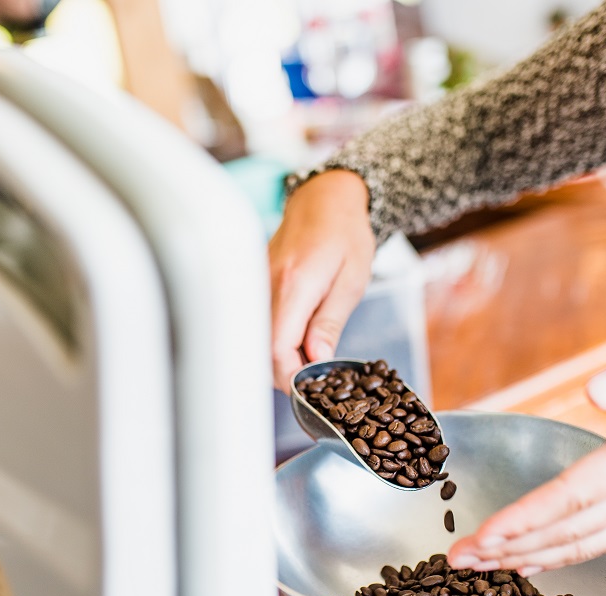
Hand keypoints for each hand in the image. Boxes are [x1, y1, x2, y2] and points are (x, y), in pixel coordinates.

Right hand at [269, 170, 374, 390]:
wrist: (326, 198)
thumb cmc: (345, 235)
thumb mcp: (351, 282)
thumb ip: (330, 322)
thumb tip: (317, 358)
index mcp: (294, 285)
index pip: (277, 348)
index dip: (291, 376)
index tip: (310, 386)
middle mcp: (267, 286)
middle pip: (261, 348)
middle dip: (284, 371)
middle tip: (314, 378)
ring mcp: (256, 284)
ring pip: (256, 337)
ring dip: (279, 356)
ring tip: (309, 358)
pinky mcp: (255, 284)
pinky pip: (257, 322)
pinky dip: (274, 337)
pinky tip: (297, 338)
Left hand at [448, 340, 605, 574]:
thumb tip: (597, 391)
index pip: (577, 495)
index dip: (526, 518)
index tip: (484, 535)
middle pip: (569, 529)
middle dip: (509, 547)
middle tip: (457, 560)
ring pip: (583, 544)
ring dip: (528, 557)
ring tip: (481, 565)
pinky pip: (603, 542)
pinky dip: (563, 555)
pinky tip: (534, 562)